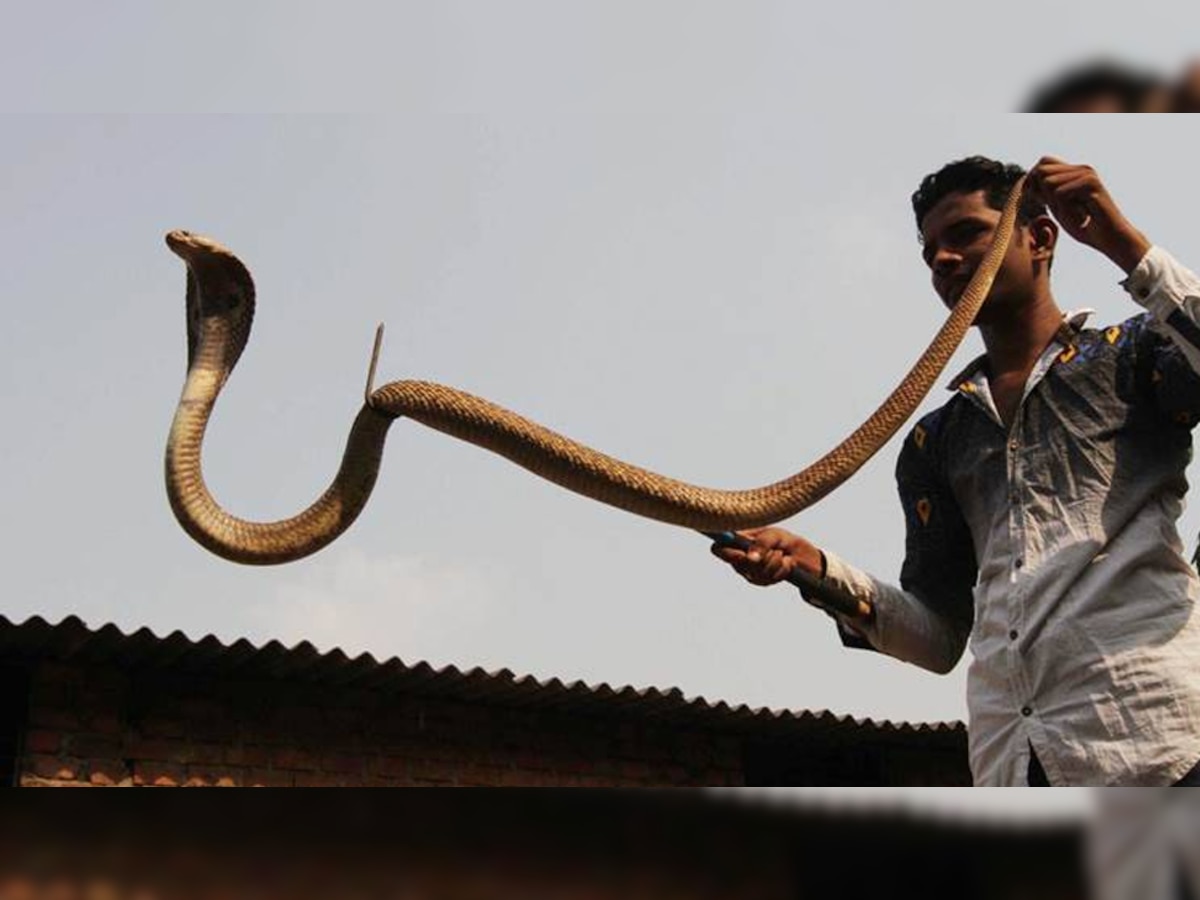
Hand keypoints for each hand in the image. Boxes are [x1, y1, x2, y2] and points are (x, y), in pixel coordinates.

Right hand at [710, 527, 821, 585]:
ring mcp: (749, 571)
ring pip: (755, 573)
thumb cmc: (785, 540)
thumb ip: (762, 544)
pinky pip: (767, 580)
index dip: (726, 553)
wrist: (805, 557)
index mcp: (739, 540)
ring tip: (782, 555)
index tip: (743, 555)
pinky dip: (780, 571)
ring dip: (774, 564)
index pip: (718, 548)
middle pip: (738, 565)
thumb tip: (749, 559)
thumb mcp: (775, 535)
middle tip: (775, 550)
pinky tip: (785, 564)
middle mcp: (740, 556)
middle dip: (762, 558)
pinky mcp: (761, 581)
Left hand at [1027, 156, 1150, 273]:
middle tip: (1059, 210)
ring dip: (1054, 204)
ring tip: (1074, 214)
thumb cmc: (1083, 225)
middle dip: (1041, 193)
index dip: (1034, 180)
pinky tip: (1081, 216)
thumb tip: (1028, 178)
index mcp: (1075, 171)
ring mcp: (1088, 174)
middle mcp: (1081, 168)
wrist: (1109, 238)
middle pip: (1042, 171)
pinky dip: (1064, 209)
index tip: (1040, 200)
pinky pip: (1060, 193)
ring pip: (1048, 183)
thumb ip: (1045, 192)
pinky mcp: (1092, 183)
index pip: (1043, 162)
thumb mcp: (1057, 207)